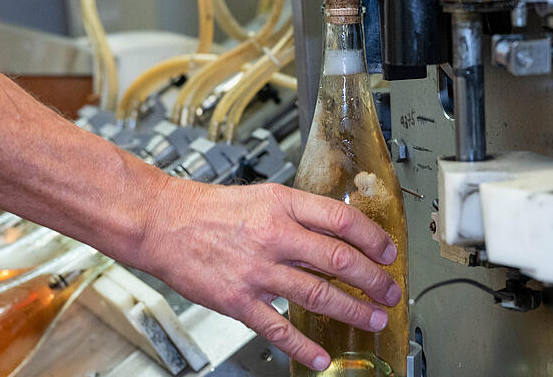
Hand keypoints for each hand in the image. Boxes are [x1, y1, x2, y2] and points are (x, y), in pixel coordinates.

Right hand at [138, 179, 401, 370]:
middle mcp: (274, 236)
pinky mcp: (238, 299)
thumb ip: (299, 213)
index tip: (387, 252)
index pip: (342, 220)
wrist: (162, 223)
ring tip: (372, 319)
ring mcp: (257, 270)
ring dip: (352, 310)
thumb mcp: (263, 196)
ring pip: (317, 294)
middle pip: (338, 259)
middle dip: (372, 280)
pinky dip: (303, 346)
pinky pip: (278, 328)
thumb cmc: (209, 209)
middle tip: (390, 291)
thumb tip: (337, 232)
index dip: (373, 238)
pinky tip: (320, 356)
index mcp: (282, 205)